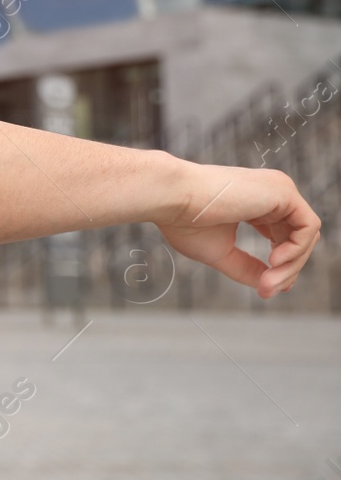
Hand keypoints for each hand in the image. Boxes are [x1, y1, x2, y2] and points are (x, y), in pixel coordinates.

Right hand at [155, 164, 320, 298]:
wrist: (170, 198)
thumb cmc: (183, 220)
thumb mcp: (220, 252)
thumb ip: (246, 267)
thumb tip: (269, 285)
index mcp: (255, 204)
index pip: (282, 236)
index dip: (281, 265)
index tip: (266, 288)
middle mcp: (271, 194)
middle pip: (297, 238)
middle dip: (286, 270)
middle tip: (265, 290)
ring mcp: (278, 190)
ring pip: (305, 235)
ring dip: (291, 265)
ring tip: (266, 282)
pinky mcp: (283, 192)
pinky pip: (308, 227)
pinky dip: (297, 250)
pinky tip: (274, 261)